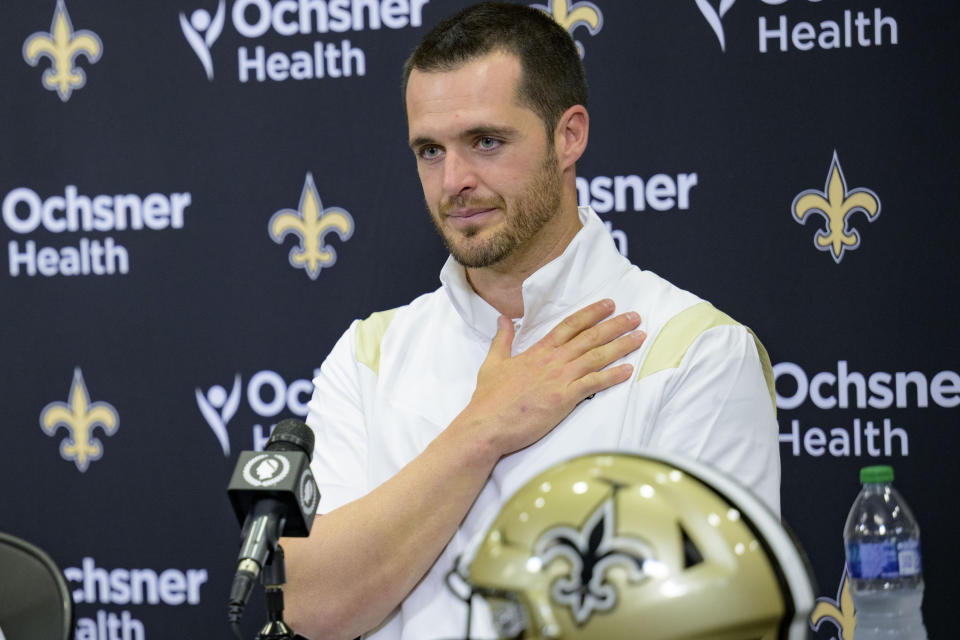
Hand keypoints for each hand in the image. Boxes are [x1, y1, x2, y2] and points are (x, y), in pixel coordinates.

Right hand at [462, 299, 644, 456]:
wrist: (487, 424)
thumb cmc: (489, 398)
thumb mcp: (493, 362)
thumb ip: (502, 339)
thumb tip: (503, 319)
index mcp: (538, 351)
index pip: (570, 325)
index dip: (591, 313)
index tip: (609, 304)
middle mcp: (553, 360)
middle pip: (590, 337)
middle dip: (615, 325)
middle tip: (635, 316)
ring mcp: (560, 379)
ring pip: (597, 356)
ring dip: (621, 345)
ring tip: (639, 336)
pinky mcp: (565, 399)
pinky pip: (594, 384)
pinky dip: (613, 376)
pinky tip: (628, 370)